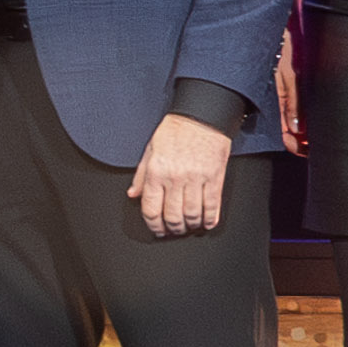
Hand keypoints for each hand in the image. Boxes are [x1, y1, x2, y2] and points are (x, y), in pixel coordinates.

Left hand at [128, 113, 234, 238]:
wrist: (201, 116)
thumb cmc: (176, 130)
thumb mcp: (150, 149)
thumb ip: (140, 175)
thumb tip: (133, 194)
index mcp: (156, 171)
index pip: (151, 209)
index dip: (153, 225)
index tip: (157, 229)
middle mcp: (175, 177)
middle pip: (172, 216)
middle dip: (172, 229)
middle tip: (173, 230)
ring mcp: (196, 179)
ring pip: (192, 214)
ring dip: (190, 226)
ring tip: (189, 226)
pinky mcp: (214, 178)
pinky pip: (212, 205)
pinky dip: (210, 218)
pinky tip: (206, 222)